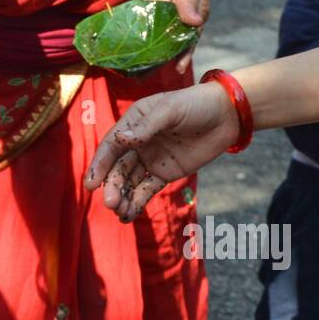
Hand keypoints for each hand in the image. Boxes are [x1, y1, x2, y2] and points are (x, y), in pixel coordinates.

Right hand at [83, 82, 237, 220]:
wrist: (227, 115)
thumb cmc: (196, 104)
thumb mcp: (170, 110)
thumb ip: (146, 127)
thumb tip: (120, 140)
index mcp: (133, 123)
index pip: (111, 146)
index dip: (100, 164)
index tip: (92, 183)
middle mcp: (137, 143)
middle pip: (118, 167)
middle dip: (112, 185)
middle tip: (110, 202)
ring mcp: (149, 159)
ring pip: (129, 182)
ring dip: (121, 197)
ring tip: (119, 211)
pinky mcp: (163, 174)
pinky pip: (145, 190)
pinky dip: (136, 203)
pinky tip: (128, 215)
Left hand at [134, 0, 212, 73]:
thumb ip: (189, 3)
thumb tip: (194, 21)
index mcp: (188, 26)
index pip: (187, 45)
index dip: (183, 57)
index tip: (179, 69)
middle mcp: (171, 31)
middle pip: (164, 52)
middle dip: (153, 65)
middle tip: (141, 77)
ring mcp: (155, 28)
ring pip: (147, 47)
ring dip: (138, 59)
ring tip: (127, 72)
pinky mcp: (141, 22)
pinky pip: (134, 35)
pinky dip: (127, 44)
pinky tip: (118, 54)